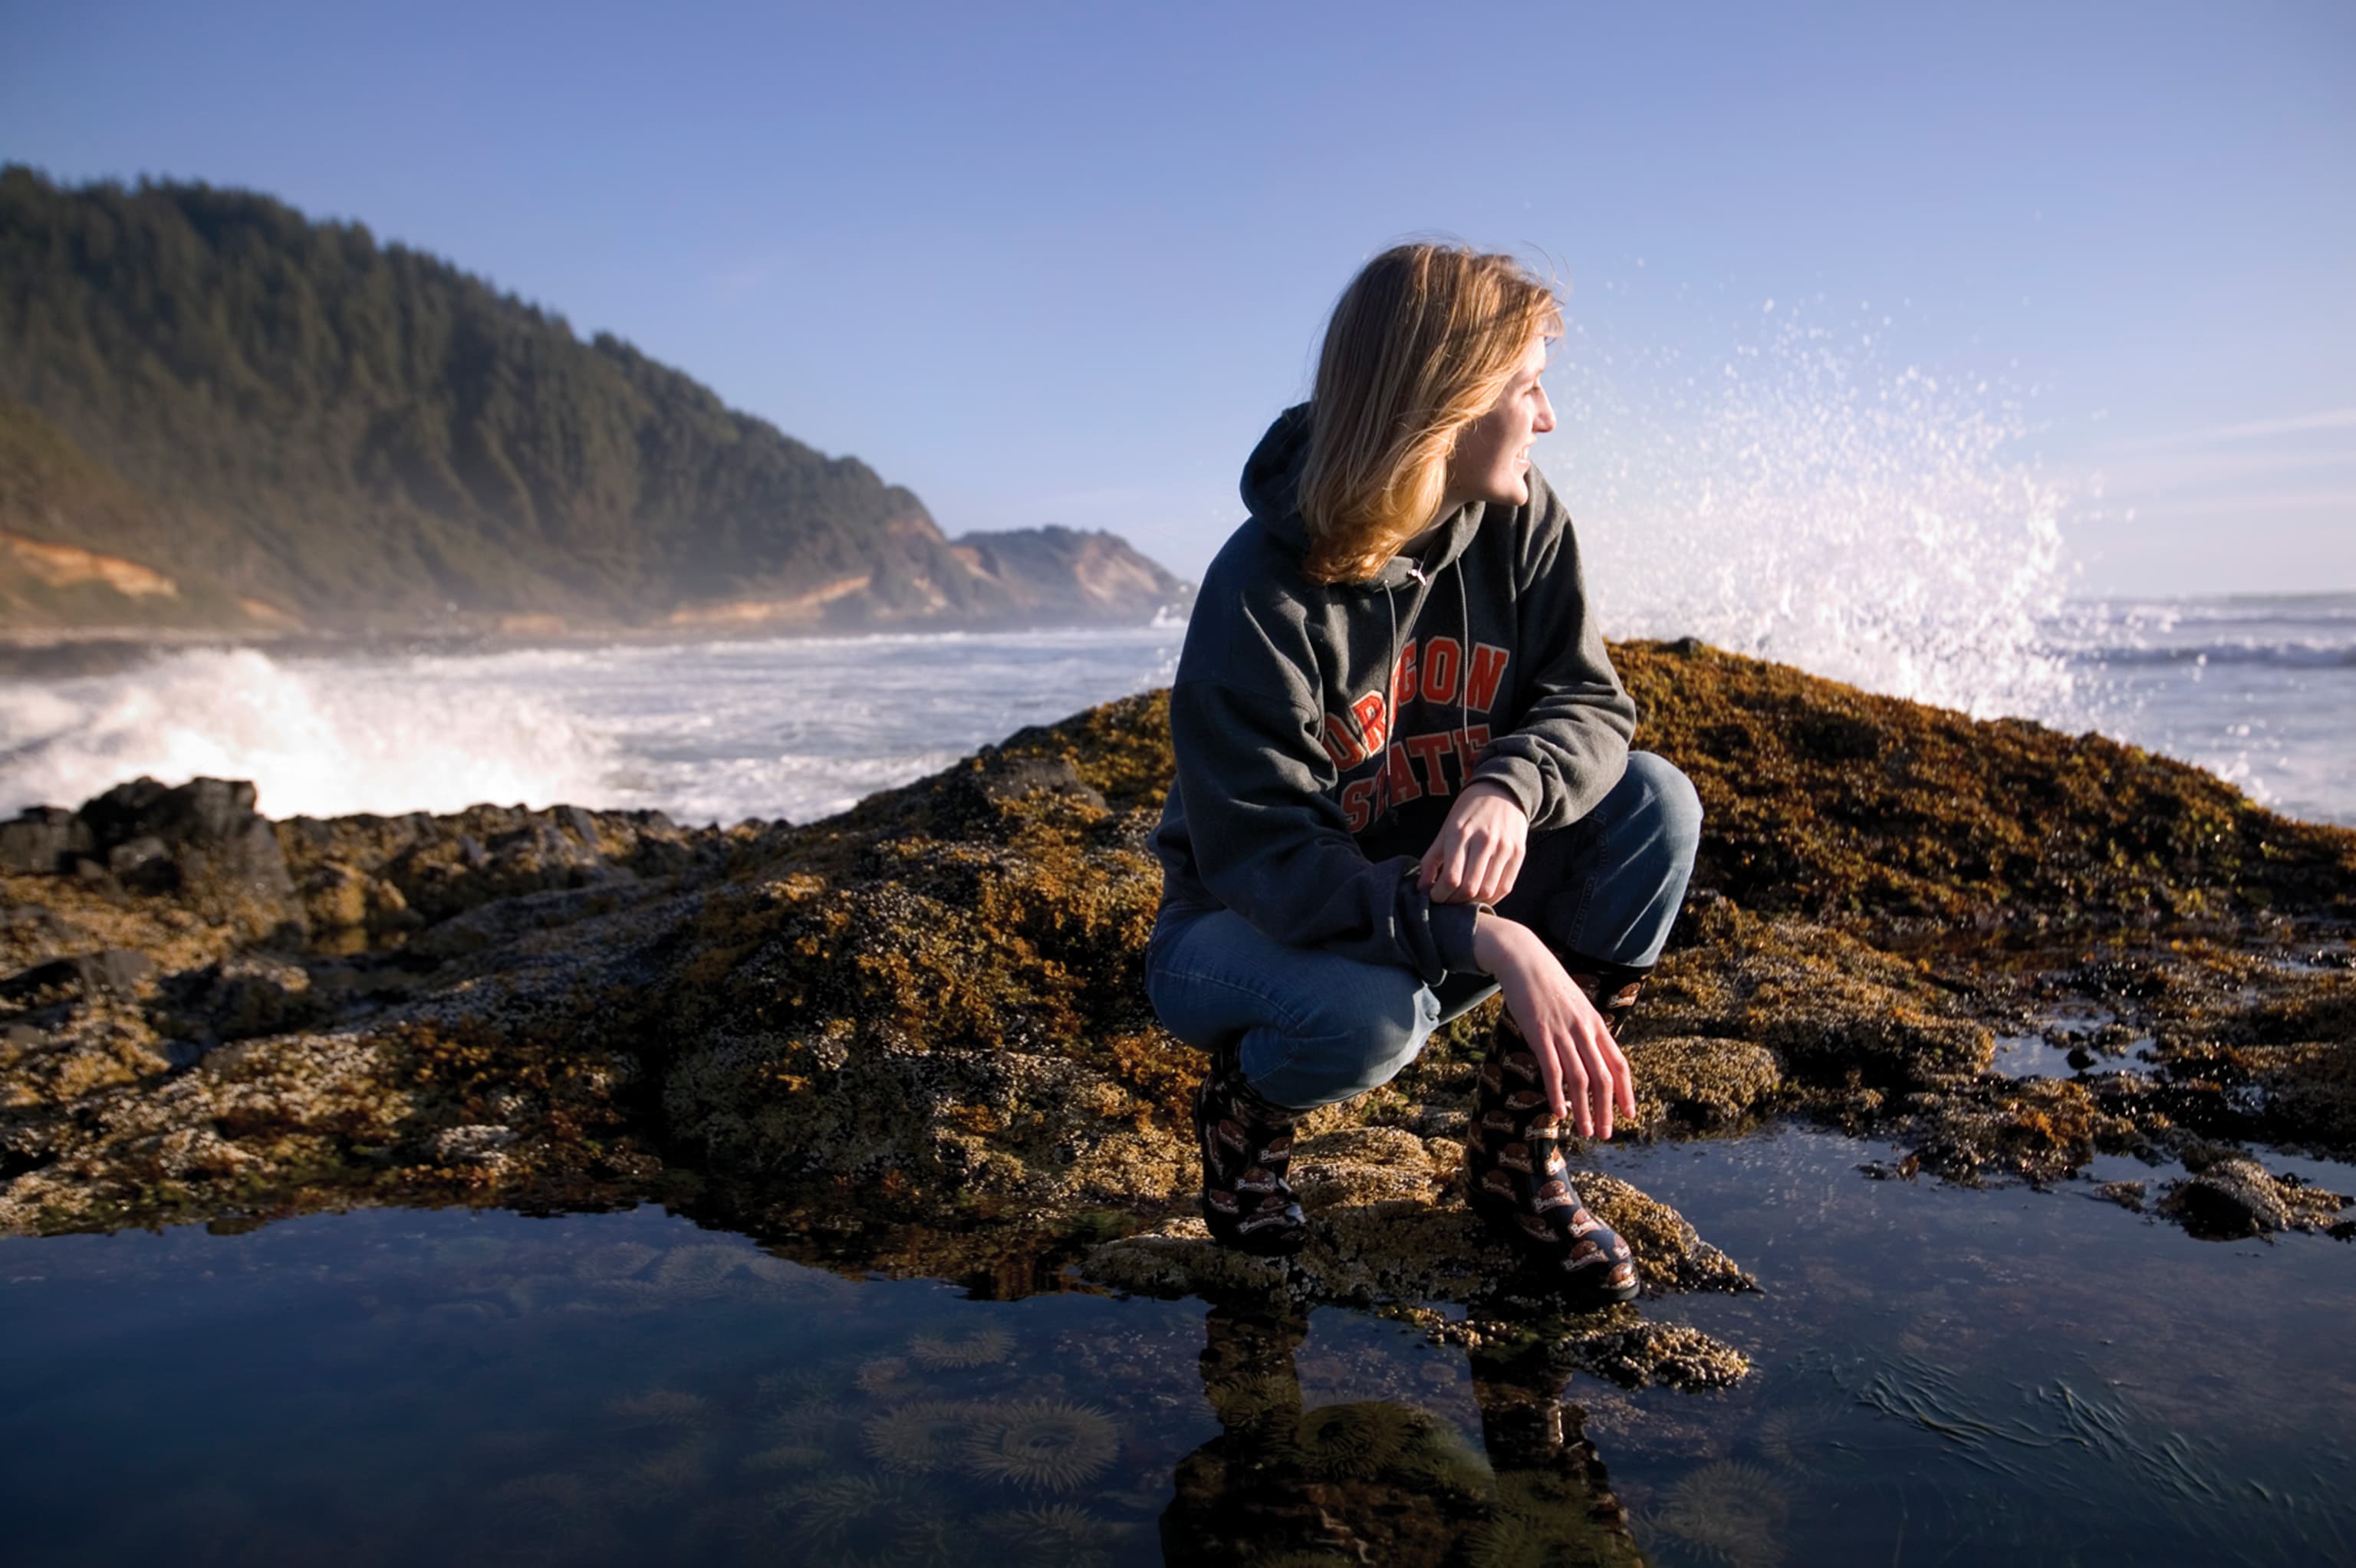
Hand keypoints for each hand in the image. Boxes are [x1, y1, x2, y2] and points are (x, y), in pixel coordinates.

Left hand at [1417, 781, 1527, 905]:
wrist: (1503, 792)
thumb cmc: (1468, 813)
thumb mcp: (1445, 830)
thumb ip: (1430, 860)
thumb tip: (1421, 888)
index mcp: (1460, 834)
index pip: (1451, 877)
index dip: (1440, 894)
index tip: (1433, 896)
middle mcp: (1484, 841)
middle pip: (1470, 888)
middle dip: (1454, 902)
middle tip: (1447, 901)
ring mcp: (1504, 848)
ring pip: (1488, 891)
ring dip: (1472, 903)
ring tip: (1462, 900)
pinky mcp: (1518, 854)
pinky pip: (1505, 887)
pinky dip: (1491, 899)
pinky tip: (1480, 898)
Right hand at [1471, 912, 1635, 1138]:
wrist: (1525, 959)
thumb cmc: (1549, 984)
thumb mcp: (1576, 1006)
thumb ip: (1585, 1030)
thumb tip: (1591, 1056)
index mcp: (1597, 1024)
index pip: (1619, 1065)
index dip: (1626, 1093)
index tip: (1629, 1115)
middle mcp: (1585, 1031)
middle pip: (1604, 1079)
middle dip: (1607, 1110)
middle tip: (1605, 1133)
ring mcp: (1563, 1033)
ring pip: (1581, 1080)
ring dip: (1585, 1110)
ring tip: (1585, 1131)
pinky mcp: (1540, 1034)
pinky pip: (1553, 1070)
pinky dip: (1557, 1094)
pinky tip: (1558, 1112)